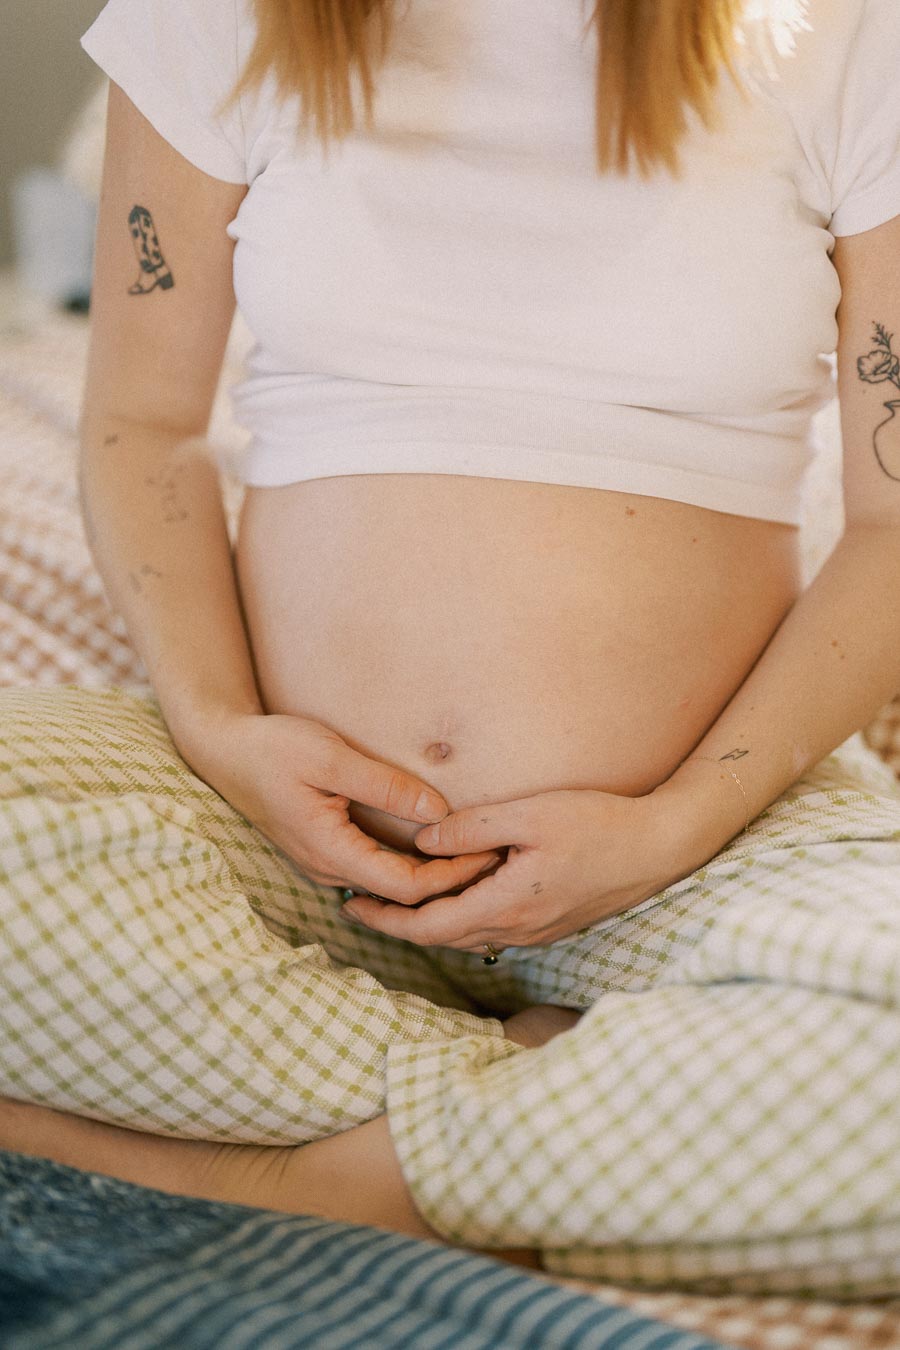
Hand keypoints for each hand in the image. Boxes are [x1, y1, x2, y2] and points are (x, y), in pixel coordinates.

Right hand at [175, 708, 499, 904]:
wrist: (224, 750)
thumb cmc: (273, 748)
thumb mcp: (330, 756)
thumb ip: (385, 786)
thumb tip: (438, 812)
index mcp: (331, 852)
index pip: (406, 888)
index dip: (452, 877)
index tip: (489, 852)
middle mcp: (330, 868)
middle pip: (404, 895)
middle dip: (452, 879)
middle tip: (499, 853)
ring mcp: (328, 863)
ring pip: (392, 885)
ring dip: (434, 874)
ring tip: (479, 849)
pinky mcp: (329, 849)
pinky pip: (378, 869)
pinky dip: (413, 862)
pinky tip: (440, 842)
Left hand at [340, 787, 690, 948]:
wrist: (659, 848)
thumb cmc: (598, 825)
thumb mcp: (530, 815)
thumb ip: (473, 828)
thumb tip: (423, 841)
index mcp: (505, 905)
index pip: (427, 926)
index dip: (384, 918)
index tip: (348, 905)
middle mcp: (517, 928)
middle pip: (441, 938)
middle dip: (397, 922)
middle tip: (357, 902)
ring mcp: (536, 931)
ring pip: (467, 935)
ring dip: (429, 922)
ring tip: (396, 900)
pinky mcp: (551, 923)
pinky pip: (492, 929)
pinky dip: (460, 918)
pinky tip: (454, 896)